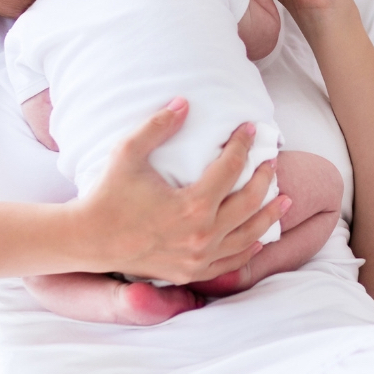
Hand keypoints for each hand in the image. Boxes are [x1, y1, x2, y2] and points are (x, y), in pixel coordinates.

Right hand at [66, 99, 289, 285]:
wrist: (88, 240)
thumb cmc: (108, 193)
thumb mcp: (128, 153)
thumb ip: (158, 125)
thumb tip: (185, 101)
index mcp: (191, 205)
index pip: (230, 169)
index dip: (242, 145)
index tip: (250, 129)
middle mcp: (201, 235)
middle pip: (249, 203)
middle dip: (264, 179)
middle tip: (272, 163)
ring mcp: (198, 258)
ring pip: (247, 236)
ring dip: (269, 216)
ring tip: (285, 200)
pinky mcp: (190, 272)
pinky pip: (230, 263)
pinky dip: (249, 249)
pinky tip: (259, 238)